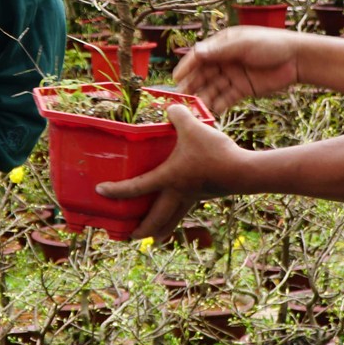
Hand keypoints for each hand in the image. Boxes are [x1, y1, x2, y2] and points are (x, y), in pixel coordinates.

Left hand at [95, 106, 246, 239]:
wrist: (243, 172)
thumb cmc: (214, 152)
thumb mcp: (193, 127)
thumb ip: (178, 114)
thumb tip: (170, 107)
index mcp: (168, 178)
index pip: (136, 187)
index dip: (116, 190)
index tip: (100, 192)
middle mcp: (177, 192)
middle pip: (155, 218)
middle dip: (142, 229)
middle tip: (130, 236)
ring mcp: (192, 197)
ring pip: (173, 219)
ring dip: (162, 230)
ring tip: (155, 237)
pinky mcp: (205, 195)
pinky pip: (187, 210)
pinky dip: (179, 216)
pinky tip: (181, 210)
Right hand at [173, 26, 300, 113]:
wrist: (297, 59)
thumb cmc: (271, 44)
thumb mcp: (244, 45)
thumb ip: (220, 51)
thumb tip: (197, 53)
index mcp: (222, 45)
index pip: (199, 57)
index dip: (186, 67)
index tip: (175, 80)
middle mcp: (224, 60)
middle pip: (203, 75)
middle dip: (192, 86)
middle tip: (180, 100)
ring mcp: (232, 76)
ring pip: (213, 88)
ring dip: (203, 98)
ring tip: (194, 110)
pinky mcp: (242, 89)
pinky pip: (226, 98)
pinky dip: (218, 105)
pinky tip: (211, 114)